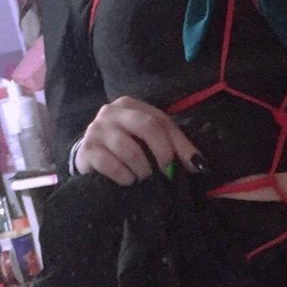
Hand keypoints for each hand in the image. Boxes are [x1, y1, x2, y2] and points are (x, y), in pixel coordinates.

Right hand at [74, 96, 202, 184]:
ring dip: (143, 169)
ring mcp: (96, 129)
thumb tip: (200, 165)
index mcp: (131, 105)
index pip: (161, 121)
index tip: (191, 166)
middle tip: (166, 172)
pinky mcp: (86, 149)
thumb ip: (174, 148)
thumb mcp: (150, 143)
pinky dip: (124, 175)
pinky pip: (110, 163)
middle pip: (146, 127)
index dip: (180, 144)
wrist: (90, 160)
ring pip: (129, 148)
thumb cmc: (126, 149)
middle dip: (162, 153)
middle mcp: (111, 111)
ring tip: (144, 177)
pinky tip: (128, 180)